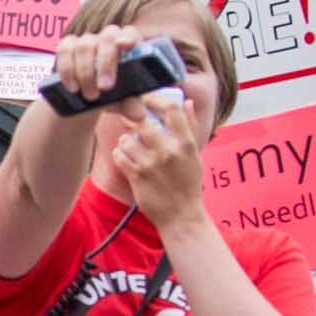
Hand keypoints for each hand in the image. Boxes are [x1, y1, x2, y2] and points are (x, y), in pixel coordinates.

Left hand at [98, 81, 213, 233]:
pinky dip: (120, 155)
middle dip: (134, 122)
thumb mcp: (195, 154)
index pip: (171, 109)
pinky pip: (119, 156)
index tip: (148, 100)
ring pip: (126, 139)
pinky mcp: (137, 177)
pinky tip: (126, 159)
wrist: (181, 216)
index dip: (156, 99)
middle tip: (132, 125)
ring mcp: (151, 164)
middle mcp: (168, 151)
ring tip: (131, 147)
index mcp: (185, 143)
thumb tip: (188, 103)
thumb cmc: (189, 184)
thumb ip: (190, 127)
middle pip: (142, 122)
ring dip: (125, 141)